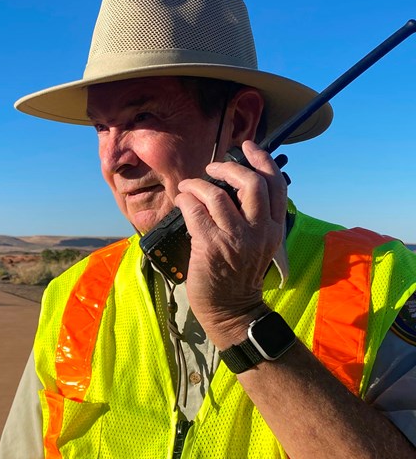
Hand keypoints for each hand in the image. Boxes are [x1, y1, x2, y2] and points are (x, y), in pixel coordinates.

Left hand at [175, 141, 287, 346]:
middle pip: (252, 182)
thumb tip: (232, 189)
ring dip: (199, 184)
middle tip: (213, 167)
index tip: (248, 147)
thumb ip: (252, 218)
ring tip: (188, 186)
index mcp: (273, 228)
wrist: (231, 310)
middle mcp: (259, 230)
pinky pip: (196, 211)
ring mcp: (235, 238)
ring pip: (218, 194)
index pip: (276, 184)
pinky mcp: (211, 245)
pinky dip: (187, 200)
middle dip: (229, 167)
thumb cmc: (239, 276)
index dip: (262, 160)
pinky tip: (182, 200)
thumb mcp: (258, 245)